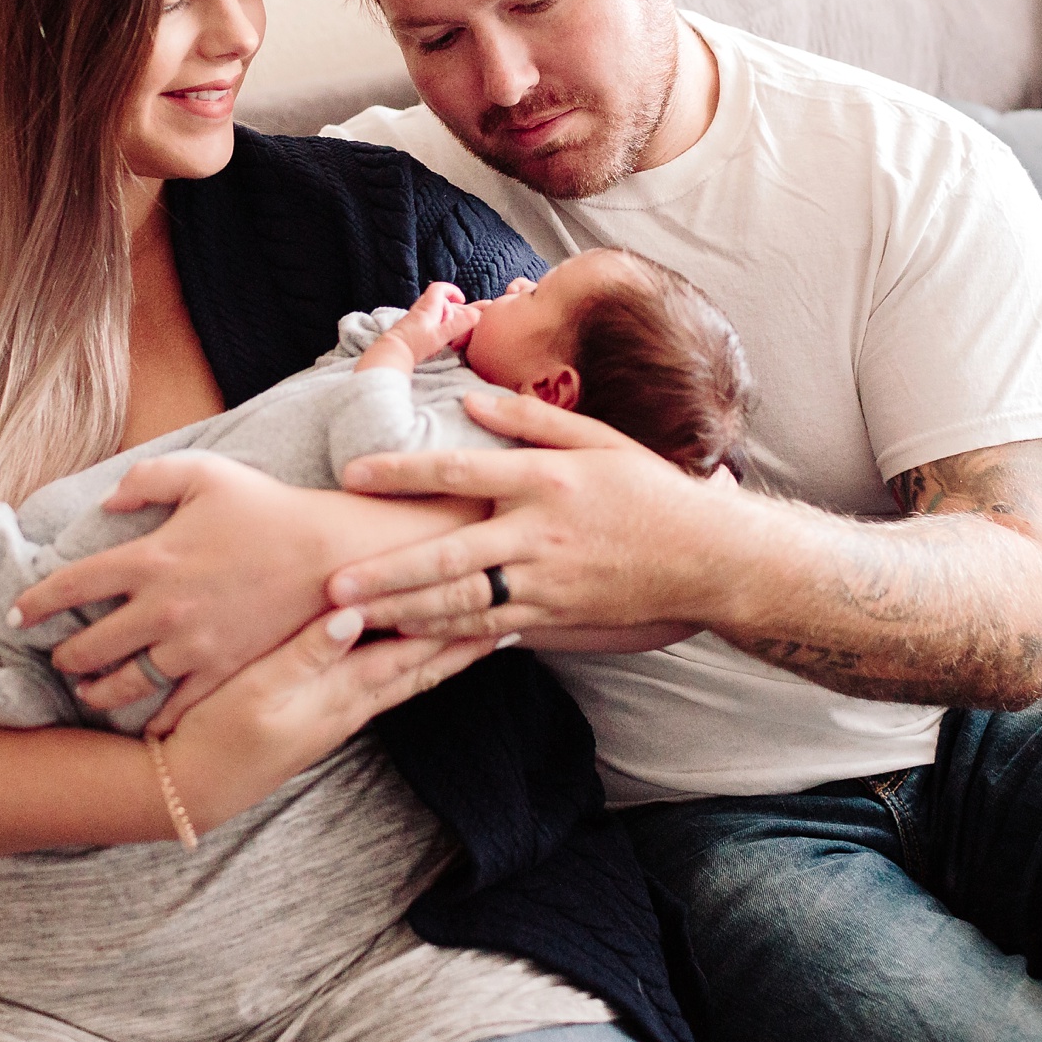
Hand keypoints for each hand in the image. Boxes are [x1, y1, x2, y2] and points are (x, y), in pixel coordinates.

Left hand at [10, 452, 487, 733]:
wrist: (331, 555)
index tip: (18, 613)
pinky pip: (175, 706)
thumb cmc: (269, 508)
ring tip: (88, 693)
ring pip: (124, 684)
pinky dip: (151, 719)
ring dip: (97, 692)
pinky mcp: (223, 671)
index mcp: (151, 558)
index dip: (36, 602)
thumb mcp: (207, 473)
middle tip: (58, 660)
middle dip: (64, 657)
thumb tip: (106, 503)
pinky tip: (141, 723)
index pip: (73, 585)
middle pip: (89, 646)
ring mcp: (192, 646)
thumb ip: (148, 479)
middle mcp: (162, 608)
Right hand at [160, 605, 498, 831]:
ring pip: (407, 679)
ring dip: (445, 655)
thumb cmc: (216, 735)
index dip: (453, 625)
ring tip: (480, 635)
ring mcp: (337, 715)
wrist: (190, 788)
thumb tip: (352, 612)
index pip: (411, 652)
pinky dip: (410, 667)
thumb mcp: (255, 689)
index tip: (494, 597)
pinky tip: (413, 659)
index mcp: (341, 692)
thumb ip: (305, 652)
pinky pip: (383, 687)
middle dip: (466, 641)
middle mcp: (350, 705)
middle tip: (513, 615)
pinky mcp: (321, 720)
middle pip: (422, 668)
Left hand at [328, 388, 734, 638]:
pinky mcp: (554, 617)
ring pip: (462, 604)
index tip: (352, 474)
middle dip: (387, 573)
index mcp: (546, 479)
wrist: (708, 558)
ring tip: (351, 623)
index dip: (402, 472)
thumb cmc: (648, 490)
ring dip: (403, 614)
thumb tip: (469, 397)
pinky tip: (404, 644)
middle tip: (333, 584)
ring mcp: (546, 582)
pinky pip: (490, 631)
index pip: (460, 471)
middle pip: (449, 555)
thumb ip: (531, 418)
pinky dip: (444, 639)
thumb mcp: (598, 439)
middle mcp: (540, 533)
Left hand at [386, 281, 484, 361]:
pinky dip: (435, 328)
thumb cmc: (416, 343)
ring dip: (442, 321)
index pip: (439, 288)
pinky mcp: (410, 328)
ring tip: (447, 337)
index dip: (452, 291)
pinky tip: (435, 343)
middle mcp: (420, 309)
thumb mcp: (441, 334)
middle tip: (456, 324)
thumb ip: (459, 324)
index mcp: (428, 306)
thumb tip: (476, 315)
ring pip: (432, 313)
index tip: (461, 301)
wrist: (392, 352)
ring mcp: (414, 318)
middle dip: (450, 310)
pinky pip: (426, 323)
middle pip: (438, 301)